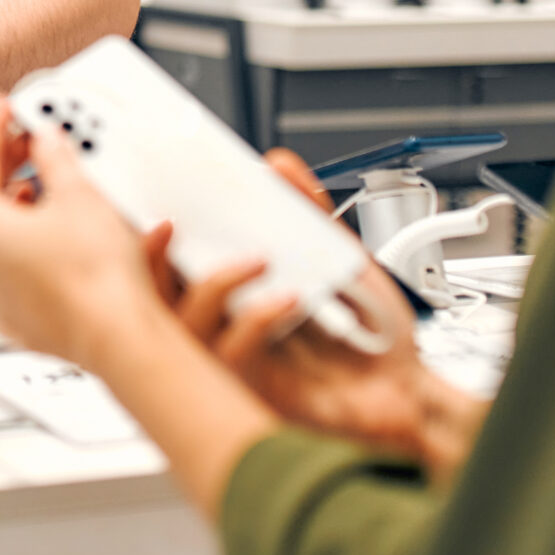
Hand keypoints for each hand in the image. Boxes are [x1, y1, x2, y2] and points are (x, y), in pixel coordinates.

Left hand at [0, 97, 169, 370]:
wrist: (119, 337)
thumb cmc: (96, 277)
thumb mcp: (78, 194)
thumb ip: (54, 157)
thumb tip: (45, 141)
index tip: (3, 108)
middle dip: (6, 162)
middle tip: (28, 138)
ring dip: (17, 201)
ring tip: (48, 181)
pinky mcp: (18, 314)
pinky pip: (14, 265)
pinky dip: (28, 240)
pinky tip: (54, 230)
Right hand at [143, 149, 485, 481]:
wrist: (407, 389)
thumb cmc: (371, 334)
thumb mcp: (338, 257)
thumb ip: (306, 210)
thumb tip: (277, 164)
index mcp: (234, 298)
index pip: (169, 269)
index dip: (146, 241)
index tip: (153, 205)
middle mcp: (225, 329)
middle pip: (155, 298)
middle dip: (153, 260)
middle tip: (173, 224)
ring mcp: (234, 362)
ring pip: (185, 325)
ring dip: (214, 283)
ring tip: (258, 257)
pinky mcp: (255, 388)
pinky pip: (232, 352)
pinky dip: (256, 317)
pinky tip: (290, 298)